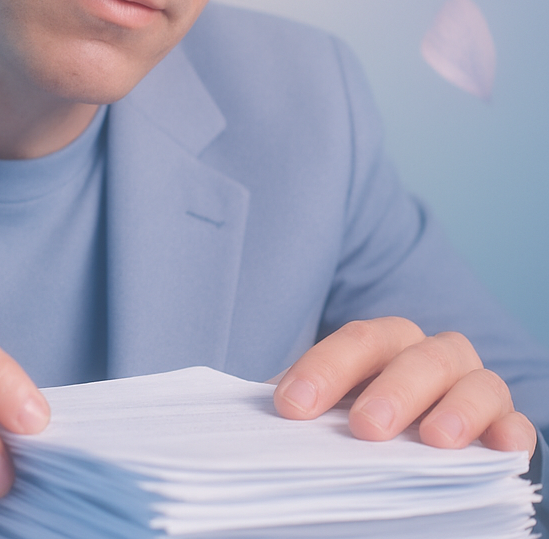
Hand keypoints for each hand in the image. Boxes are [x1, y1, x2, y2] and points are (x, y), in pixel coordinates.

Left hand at [272, 317, 535, 457]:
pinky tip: (498, 448)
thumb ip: (312, 407)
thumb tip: (270, 419)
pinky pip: (518, 423)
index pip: (356, 340)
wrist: (424, 442)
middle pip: (416, 355)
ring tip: (434, 439)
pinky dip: (510, 432)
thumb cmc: (371, 417)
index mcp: (385, 344)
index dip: (323, 369)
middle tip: (365, 427)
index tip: (291, 406)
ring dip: (455, 408)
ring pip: (475, 381)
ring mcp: (474, 388)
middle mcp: (431, 357)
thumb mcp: (337, 406)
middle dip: (390, 389)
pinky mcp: (507, 425)